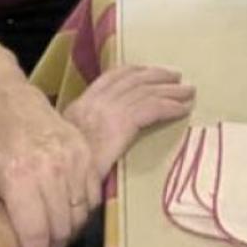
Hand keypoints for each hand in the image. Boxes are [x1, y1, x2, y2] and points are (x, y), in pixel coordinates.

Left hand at [0, 83, 99, 246]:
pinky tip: (69, 215)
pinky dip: (84, 211)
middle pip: (60, 230)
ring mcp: (70, 162)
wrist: (14, 101)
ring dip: (70, 232)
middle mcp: (48, 172)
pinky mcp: (84, 154)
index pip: (35, 235)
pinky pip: (92, 195)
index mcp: (18, 180)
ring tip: (57, 237)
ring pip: (79, 215)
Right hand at [63, 64, 194, 177]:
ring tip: (187, 91)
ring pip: (145, 92)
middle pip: (132, 80)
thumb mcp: (67, 145)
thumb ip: (82, 136)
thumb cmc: (63, 170)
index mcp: (81, 105)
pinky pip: (152, 108)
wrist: (58, 175)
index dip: (133, 72)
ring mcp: (108, 111)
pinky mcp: (122, 123)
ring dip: (170, 91)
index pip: (110, 78)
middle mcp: (95, 102)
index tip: (148, 71)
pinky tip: (182, 110)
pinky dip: (170, 106)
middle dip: (156, 76)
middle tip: (175, 77)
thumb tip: (95, 140)